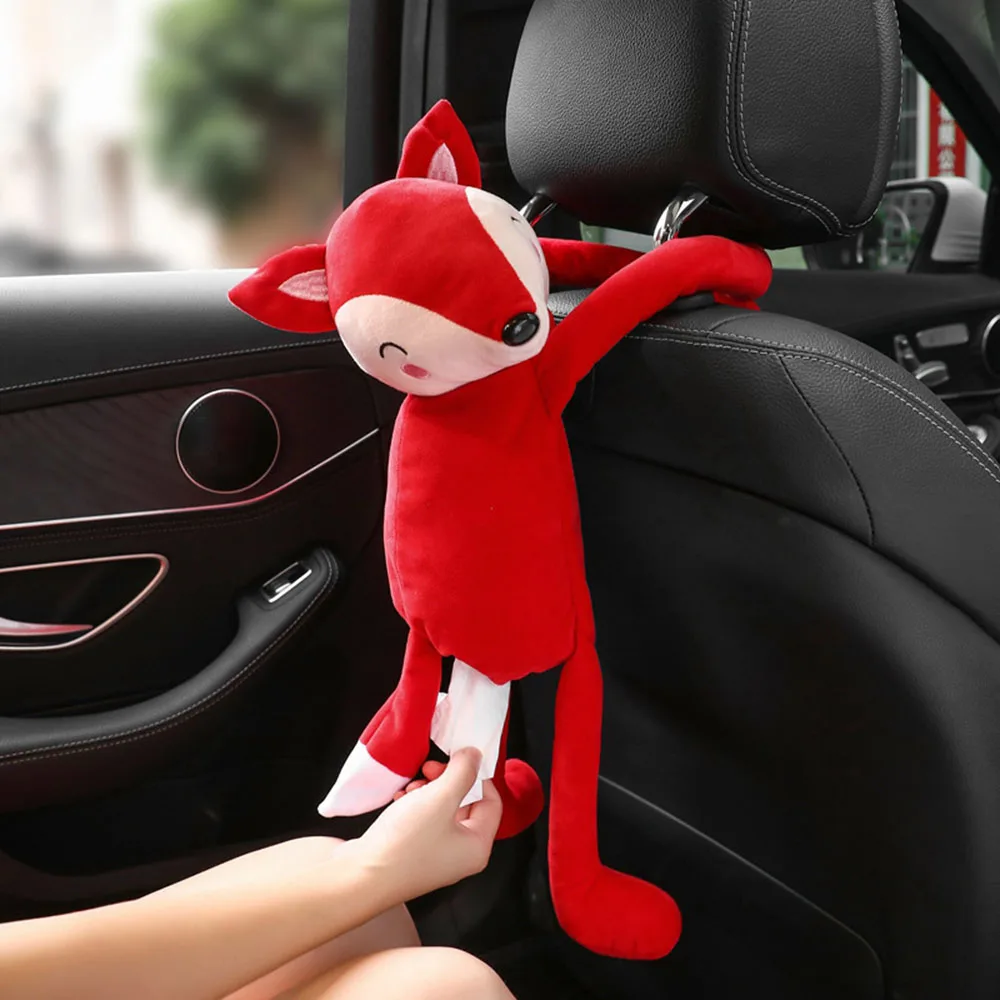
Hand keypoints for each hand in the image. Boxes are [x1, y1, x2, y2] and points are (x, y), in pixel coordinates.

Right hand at [356, 748, 502, 904]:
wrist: (360, 876)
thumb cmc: (406, 840)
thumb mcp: (440, 797)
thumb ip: (463, 771)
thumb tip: (475, 755)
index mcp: (477, 847)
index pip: (492, 802)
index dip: (477, 776)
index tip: (455, 759)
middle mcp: (461, 855)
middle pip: (466, 805)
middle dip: (448, 782)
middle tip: (428, 768)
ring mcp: (436, 857)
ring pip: (442, 810)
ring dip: (428, 791)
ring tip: (410, 787)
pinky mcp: (413, 855)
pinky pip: (423, 821)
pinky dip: (414, 805)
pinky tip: (399, 799)